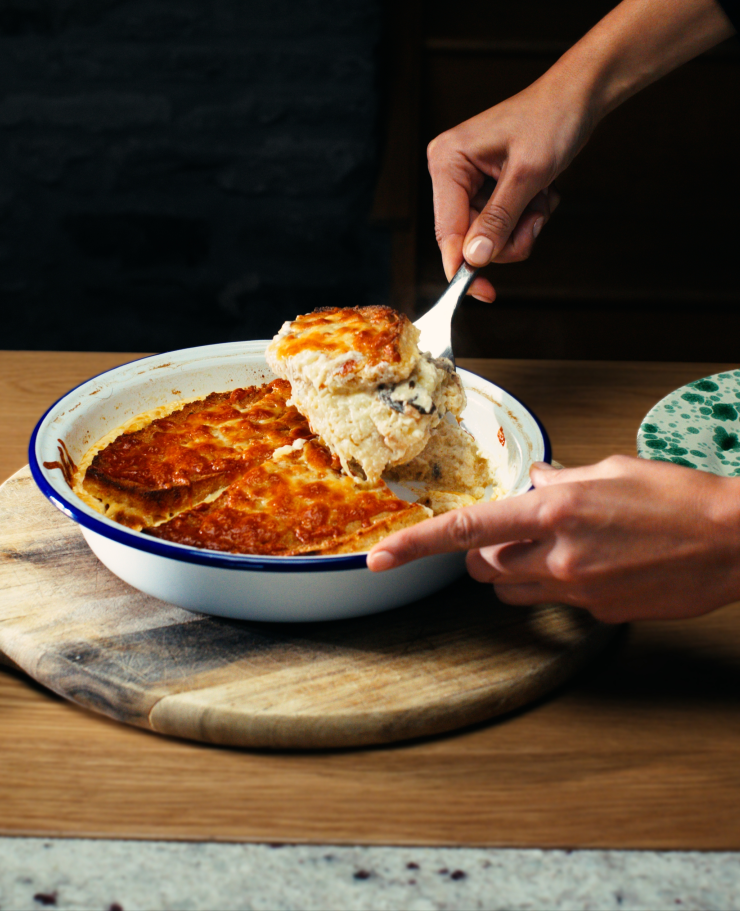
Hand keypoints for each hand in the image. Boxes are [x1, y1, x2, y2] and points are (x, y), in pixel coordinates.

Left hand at [368, 456, 739, 621]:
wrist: (736, 542)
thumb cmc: (680, 498)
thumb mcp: (611, 471)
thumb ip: (560, 480)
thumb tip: (534, 481)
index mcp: (554, 512)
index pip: (465, 531)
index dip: (415, 546)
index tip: (380, 559)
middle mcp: (558, 556)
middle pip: (482, 567)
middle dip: (482, 551)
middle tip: (510, 531)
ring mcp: (580, 591)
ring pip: (511, 590)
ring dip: (515, 570)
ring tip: (555, 545)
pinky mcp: (601, 614)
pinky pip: (557, 602)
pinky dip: (560, 583)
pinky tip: (596, 563)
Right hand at [427, 73, 588, 294]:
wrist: (579, 97)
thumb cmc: (552, 120)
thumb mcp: (528, 174)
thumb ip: (499, 219)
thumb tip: (473, 259)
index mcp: (447, 161)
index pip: (447, 229)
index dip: (463, 265)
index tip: (480, 293)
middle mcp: (451, 172)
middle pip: (469, 238)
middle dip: (508, 237)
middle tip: (536, 220)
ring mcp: (469, 181)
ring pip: (489, 236)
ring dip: (522, 227)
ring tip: (542, 199)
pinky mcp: (488, 187)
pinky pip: (503, 224)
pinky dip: (527, 217)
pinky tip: (542, 193)